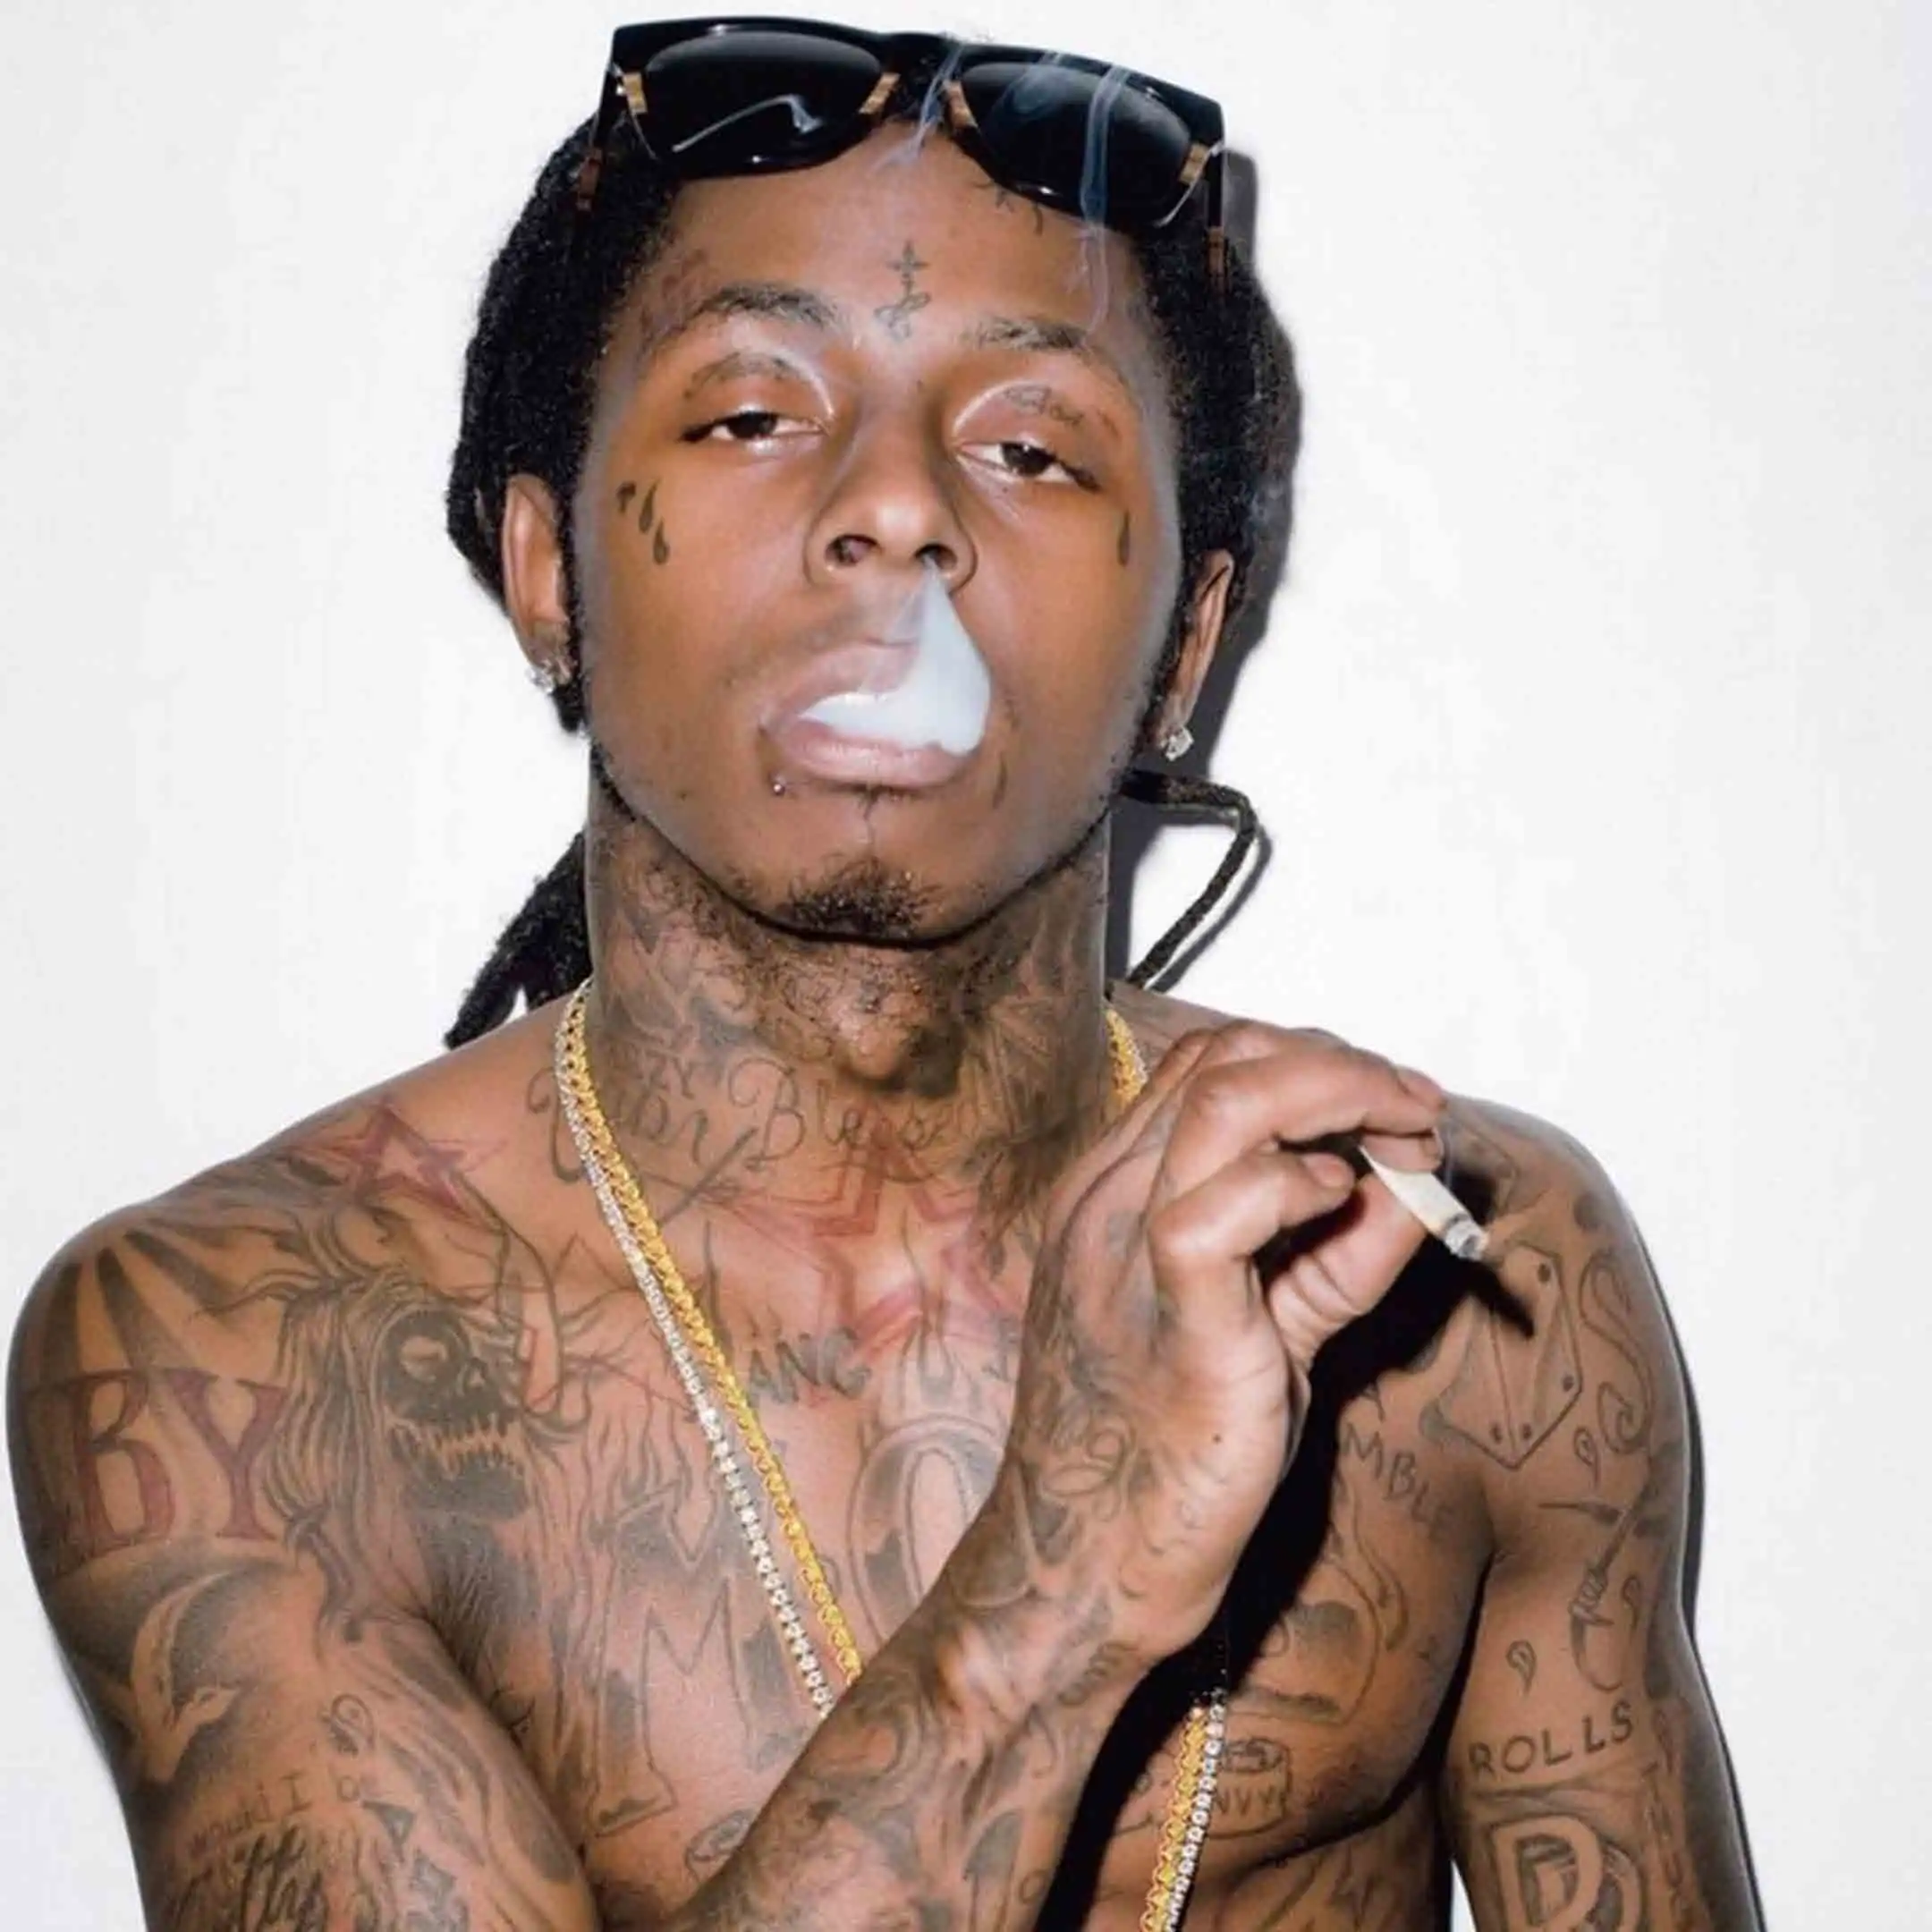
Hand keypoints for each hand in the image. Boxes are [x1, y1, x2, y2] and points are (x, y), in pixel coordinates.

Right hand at [969, 1023, 1446, 1665]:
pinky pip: (1223, 1212)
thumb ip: (1329, 1251)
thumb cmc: (1163, 1454)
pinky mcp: (1172, 1328)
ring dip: (1342, 1094)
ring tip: (1407, 1133)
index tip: (1391, 1098)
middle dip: (1344, 1062)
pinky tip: (1342, 1203)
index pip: (1211, 1062)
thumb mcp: (1260, 1326)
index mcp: (1109, 1191)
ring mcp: (1123, 1257)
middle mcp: (1105, 1203)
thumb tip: (1414, 1180)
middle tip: (1418, 1107)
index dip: (1314, 1056)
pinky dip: (1300, 1185)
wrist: (1075, 1571)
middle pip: (1227, 1057)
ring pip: (1226, 1102)